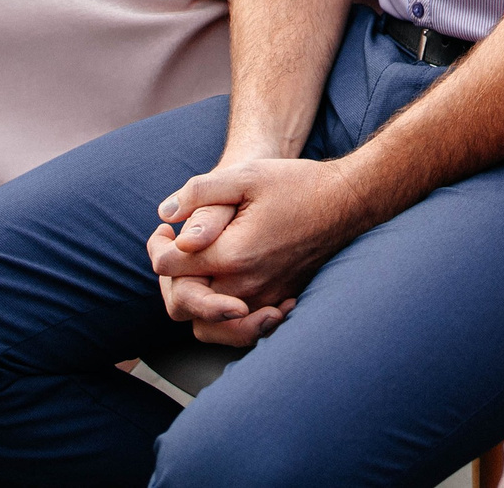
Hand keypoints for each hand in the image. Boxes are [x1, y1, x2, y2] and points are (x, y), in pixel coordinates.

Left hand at [149, 157, 375, 343]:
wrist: (346, 203)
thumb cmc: (297, 185)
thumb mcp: (245, 175)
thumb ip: (199, 192)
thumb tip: (164, 214)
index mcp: (231, 254)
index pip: (169, 267)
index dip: (157, 246)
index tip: (165, 229)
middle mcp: (244, 286)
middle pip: (181, 303)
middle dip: (170, 277)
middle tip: (175, 249)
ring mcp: (262, 299)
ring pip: (206, 327)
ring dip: (193, 303)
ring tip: (196, 273)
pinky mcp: (277, 303)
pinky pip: (237, 329)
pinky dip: (222, 317)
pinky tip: (225, 288)